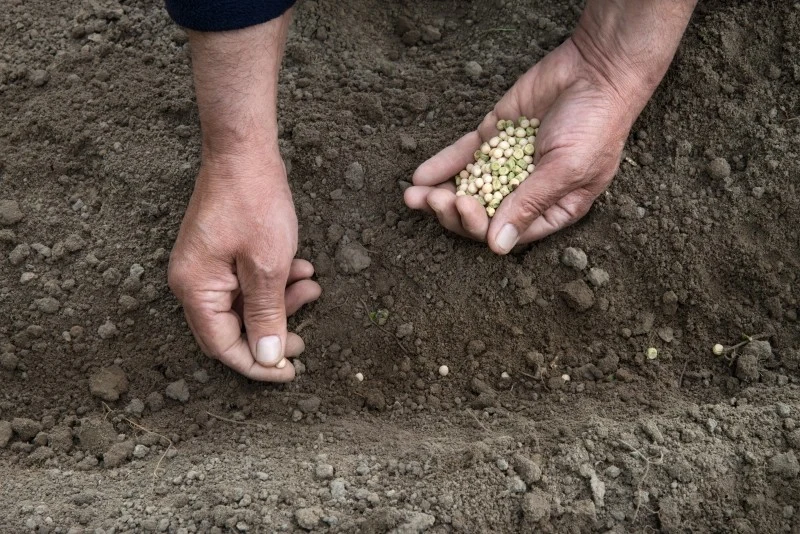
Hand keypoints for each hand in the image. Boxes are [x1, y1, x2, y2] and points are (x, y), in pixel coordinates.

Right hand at [168, 153, 320, 380]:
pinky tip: (302, 269)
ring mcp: (204, 267)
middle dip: (272, 334)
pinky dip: (274, 283)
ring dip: (281, 303)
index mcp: (195, 290)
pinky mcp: (219, 253)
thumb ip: (267, 315)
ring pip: (244, 305)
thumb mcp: (268, 266)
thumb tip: (266, 358)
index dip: (257, 365)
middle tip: (305, 340)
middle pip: (232, 330)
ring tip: (312, 287)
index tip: (290, 371)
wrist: (243, 151)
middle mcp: (192, 283)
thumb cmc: (254, 203)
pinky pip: (246, 282)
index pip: (223, 346)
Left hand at [405, 39, 630, 252]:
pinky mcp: (492, 137)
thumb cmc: (596, 124)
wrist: (597, 68)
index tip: (465, 207)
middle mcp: (526, 191)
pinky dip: (441, 166)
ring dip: (438, 194)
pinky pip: (462, 156)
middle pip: (483, 214)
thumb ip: (530, 205)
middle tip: (434, 202)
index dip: (481, 227)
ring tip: (411, 197)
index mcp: (552, 209)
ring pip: (467, 186)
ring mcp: (506, 164)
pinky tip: (419, 176)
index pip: (508, 231)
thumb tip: (498, 246)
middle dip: (454, 213)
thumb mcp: (567, 169)